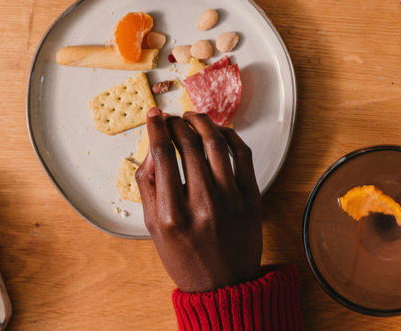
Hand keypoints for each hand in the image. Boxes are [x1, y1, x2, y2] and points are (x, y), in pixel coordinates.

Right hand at [136, 109, 262, 291]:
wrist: (224, 286)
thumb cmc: (185, 257)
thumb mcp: (155, 229)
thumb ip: (149, 188)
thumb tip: (151, 148)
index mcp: (172, 216)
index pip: (162, 156)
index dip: (157, 129)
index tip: (154, 115)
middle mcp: (202, 205)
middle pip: (189, 145)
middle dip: (178, 123)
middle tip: (173, 117)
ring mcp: (230, 200)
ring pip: (217, 144)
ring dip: (204, 123)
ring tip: (193, 117)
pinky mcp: (251, 197)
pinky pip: (242, 155)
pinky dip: (230, 136)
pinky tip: (219, 131)